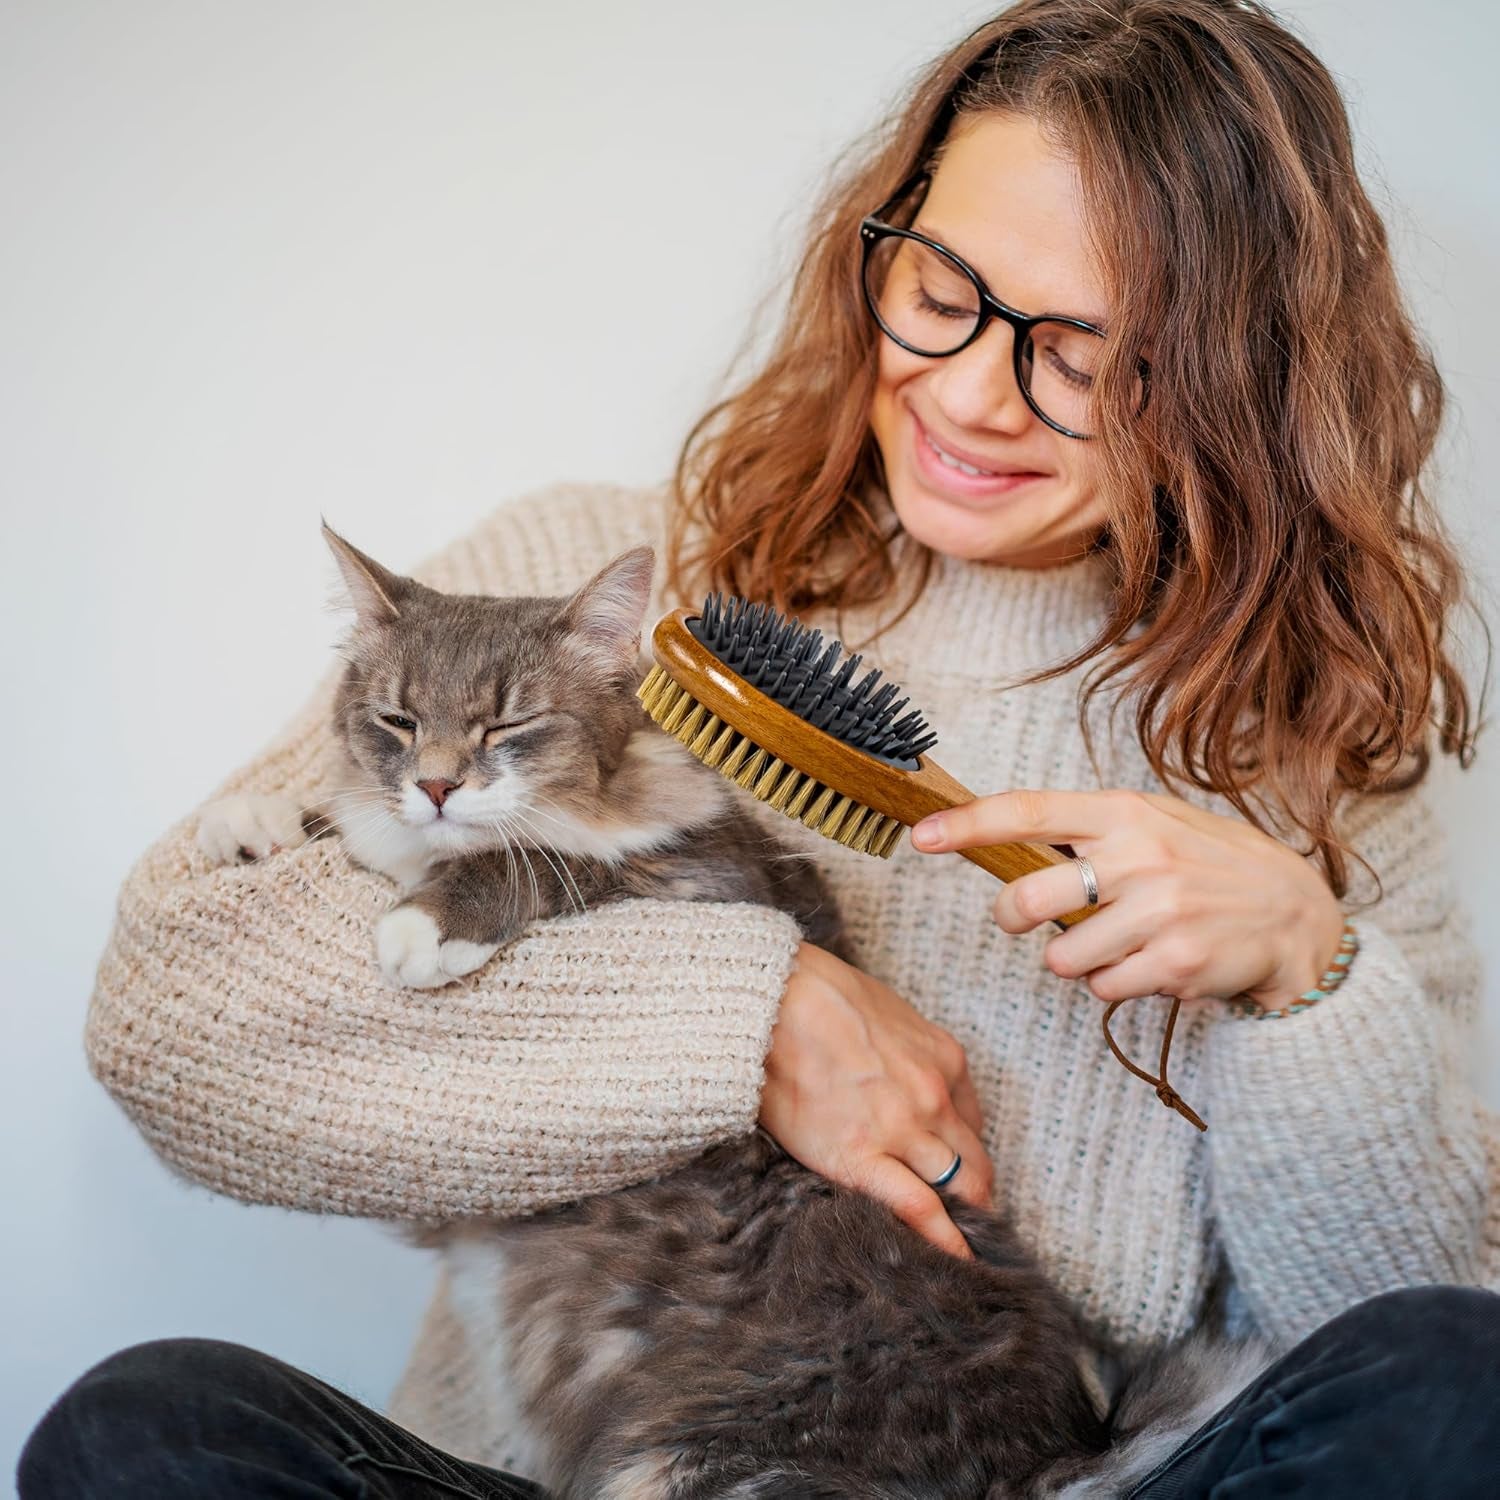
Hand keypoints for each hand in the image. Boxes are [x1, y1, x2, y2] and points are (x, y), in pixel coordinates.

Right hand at [758, 941, 994, 1259]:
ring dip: (967, 1221)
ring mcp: (903, 1129)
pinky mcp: (861, 1156)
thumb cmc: (821, 997)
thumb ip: (912, 1052)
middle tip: (973, 1224)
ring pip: (960, 1188)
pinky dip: (945, 1241)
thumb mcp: (889, 1012)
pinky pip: (919, 1209)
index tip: (960, 1173)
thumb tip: (912, 1080)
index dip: (967, 1153)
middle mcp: (934, 1096)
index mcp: (944, 1059)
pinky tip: (956, 1263)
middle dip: (979, 1196)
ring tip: (967, 1252)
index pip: (973, 1122)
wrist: (774, 1001)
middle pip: (975, 1162)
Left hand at [911, 788, 1344, 1011]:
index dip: (967, 825)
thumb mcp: (1154, 823)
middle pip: (1025, 899)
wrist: (1294, 915)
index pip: (1028, 811)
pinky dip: (1113, 985)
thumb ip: (1088, 832)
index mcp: (1123, 811)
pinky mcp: (1173, 962)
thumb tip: (1004, 844)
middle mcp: (1138, 855)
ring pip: (1059, 957)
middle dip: (1014, 918)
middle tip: (1033, 918)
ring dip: (1076, 960)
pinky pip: (1101, 990)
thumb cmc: (1208, 864)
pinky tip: (1150, 963)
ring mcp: (1158, 910)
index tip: (921, 835)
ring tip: (1120, 941)